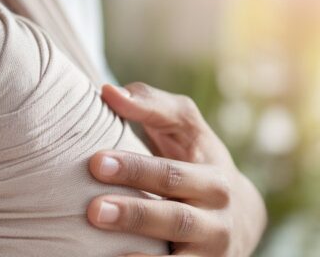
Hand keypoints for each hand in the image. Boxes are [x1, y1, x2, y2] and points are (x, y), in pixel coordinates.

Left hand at [86, 83, 265, 255]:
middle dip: (135, 214)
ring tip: (100, 244)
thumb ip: (150, 104)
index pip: (172, 173)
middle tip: (94, 210)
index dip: (135, 169)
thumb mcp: (184, 127)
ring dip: (140, 253)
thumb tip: (108, 92)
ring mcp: (211, 253)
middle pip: (175, 218)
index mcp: (213, 178)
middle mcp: (217, 220)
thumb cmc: (194, 157)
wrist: (239, 216)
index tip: (96, 162)